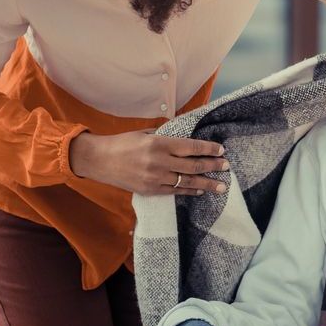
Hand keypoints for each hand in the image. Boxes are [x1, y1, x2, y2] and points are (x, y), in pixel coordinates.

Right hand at [69, 129, 227, 195]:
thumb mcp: (145, 133)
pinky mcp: (149, 190)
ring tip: (221, 186)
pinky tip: (199, 190)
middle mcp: (159, 162)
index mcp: (159, 143)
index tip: (221, 150)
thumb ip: (166, 136)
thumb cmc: (122, 143)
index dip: (209, 149)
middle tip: (227, 167)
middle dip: (213, 166)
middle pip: (193, 166)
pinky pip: (174, 192)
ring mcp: (154, 178)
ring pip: (187, 182)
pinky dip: (189, 191)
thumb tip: (186, 138)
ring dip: (206, 184)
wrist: (98, 160)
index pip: (191, 147)